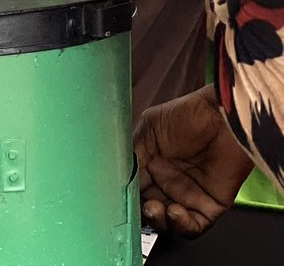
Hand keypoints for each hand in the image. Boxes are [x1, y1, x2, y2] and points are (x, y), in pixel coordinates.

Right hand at [135, 85, 253, 236]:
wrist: (221, 118)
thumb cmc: (188, 114)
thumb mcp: (150, 127)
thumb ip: (134, 152)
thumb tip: (119, 174)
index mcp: (152, 164)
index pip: (135, 188)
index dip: (128, 195)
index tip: (120, 197)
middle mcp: (169, 182)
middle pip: (149, 209)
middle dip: (142, 212)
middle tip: (139, 205)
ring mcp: (188, 195)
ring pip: (168, 222)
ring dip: (159, 221)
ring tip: (155, 209)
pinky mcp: (209, 206)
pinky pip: (193, 226)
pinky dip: (181, 226)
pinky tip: (175, 212)